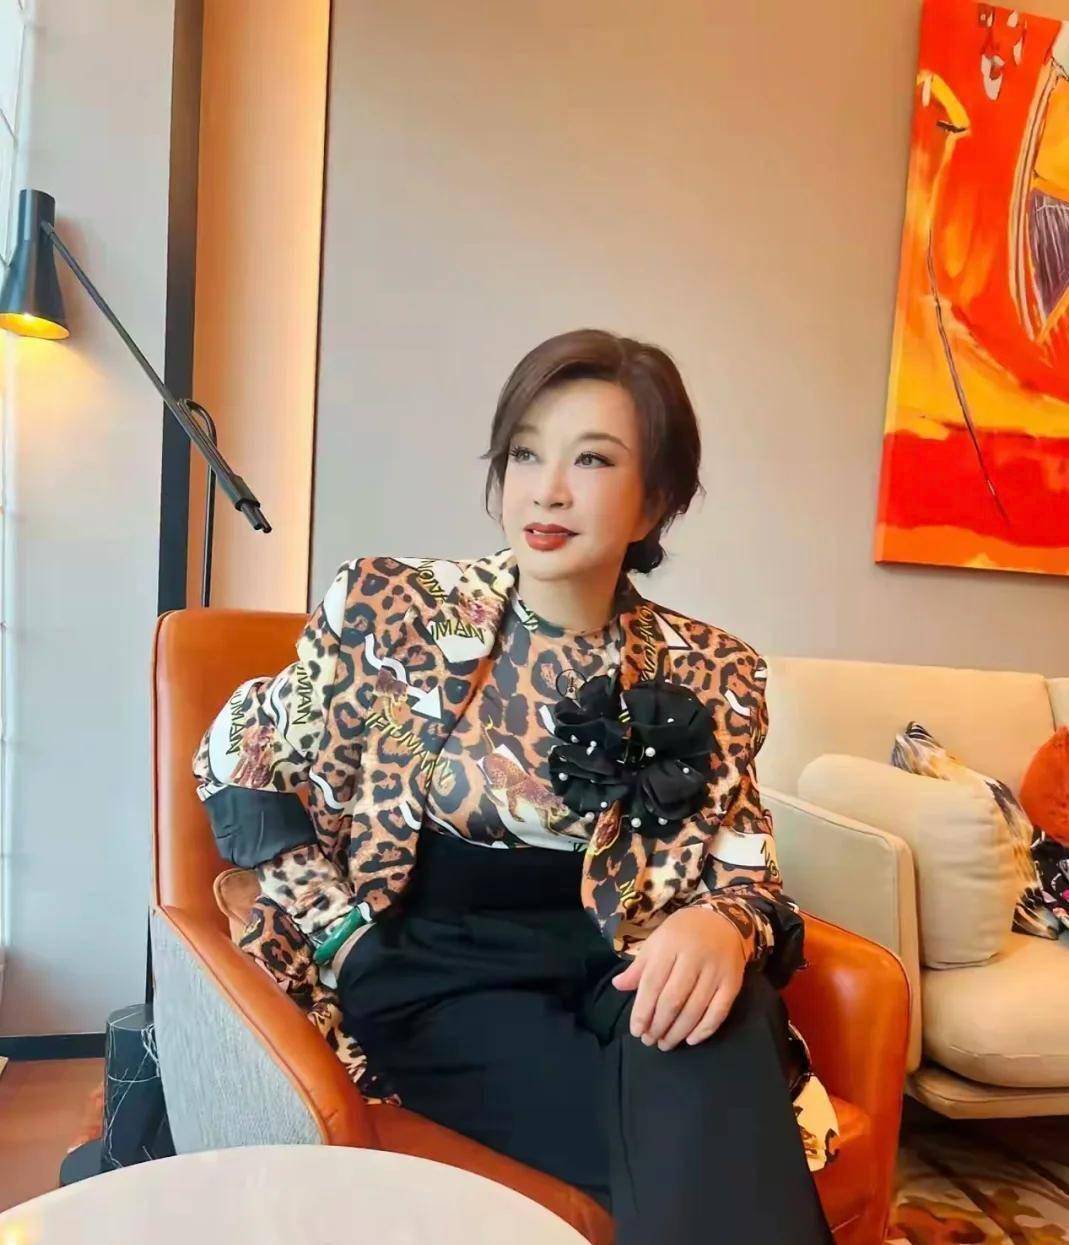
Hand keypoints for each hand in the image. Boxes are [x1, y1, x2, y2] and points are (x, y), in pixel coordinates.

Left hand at [612, 907, 745, 1049]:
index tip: (636, 1031)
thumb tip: (617, 986)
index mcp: (669, 945)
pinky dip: (704, 1029)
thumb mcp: (657, 942)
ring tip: (665, 1044)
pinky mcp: (733, 982)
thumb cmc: (682, 933)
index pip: (652, 983)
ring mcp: (715, 971)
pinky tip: (690, 1039)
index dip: (643, 1010)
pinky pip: (719, 1011)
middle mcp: (693, 958)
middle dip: (659, 1025)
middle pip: (673, 999)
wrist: (722, 920)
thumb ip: (639, 966)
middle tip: (649, 1041)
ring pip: (695, 1009)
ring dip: (678, 1032)